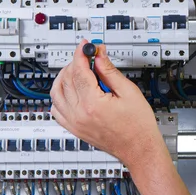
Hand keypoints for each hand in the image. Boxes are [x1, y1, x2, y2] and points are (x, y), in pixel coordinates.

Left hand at [50, 40, 164, 167]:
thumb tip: (99, 55)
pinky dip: (59, 96)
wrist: (139, 149)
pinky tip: (70, 91)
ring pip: (56, 93)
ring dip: (63, 77)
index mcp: (92, 104)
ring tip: (77, 70)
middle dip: (74, 63)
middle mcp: (79, 115)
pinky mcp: (74, 129)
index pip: (79, 70)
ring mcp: (74, 124)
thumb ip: (110, 71)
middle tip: (87, 56)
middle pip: (65, 79)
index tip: (85, 45)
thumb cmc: (138, 126)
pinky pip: (56, 110)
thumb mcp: (129, 91)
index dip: (81, 53)